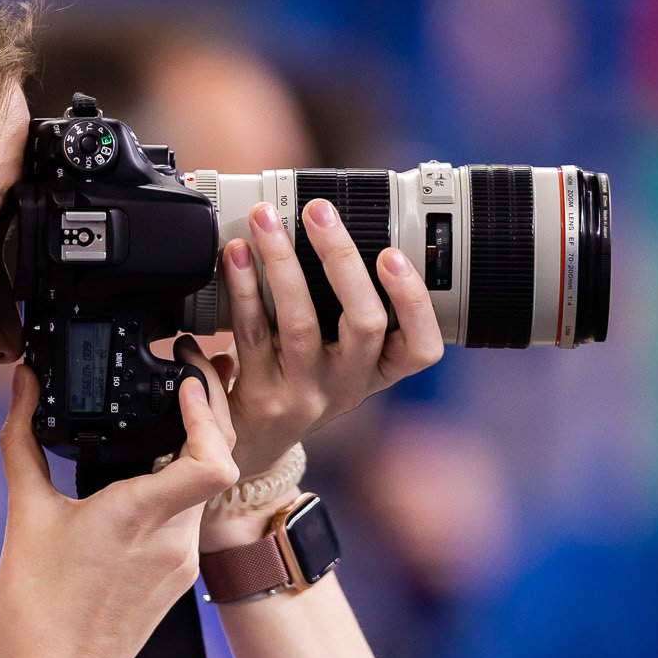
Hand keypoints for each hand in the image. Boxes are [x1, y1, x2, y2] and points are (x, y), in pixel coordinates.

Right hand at [0, 364, 239, 657]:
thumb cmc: (32, 607)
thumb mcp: (23, 512)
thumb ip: (22, 437)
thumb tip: (21, 382)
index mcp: (138, 516)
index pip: (214, 458)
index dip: (209, 412)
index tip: (187, 382)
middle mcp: (173, 538)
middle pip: (220, 459)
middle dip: (210, 412)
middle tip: (189, 375)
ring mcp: (181, 561)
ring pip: (207, 487)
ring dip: (196, 447)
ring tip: (169, 412)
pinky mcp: (180, 578)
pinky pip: (191, 517)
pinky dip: (180, 486)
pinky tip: (150, 472)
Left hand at [180, 198, 446, 547]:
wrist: (250, 445)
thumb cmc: (300, 383)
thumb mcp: (338, 360)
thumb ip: (347, 311)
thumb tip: (333, 233)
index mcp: (377, 373)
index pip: (421, 349)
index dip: (414, 302)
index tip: (392, 255)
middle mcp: (346, 387)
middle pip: (363, 323)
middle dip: (342, 259)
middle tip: (319, 212)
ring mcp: (303, 393)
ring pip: (301, 322)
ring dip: (282, 262)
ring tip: (265, 220)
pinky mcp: (259, 394)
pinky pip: (251, 332)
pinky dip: (242, 286)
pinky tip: (236, 255)